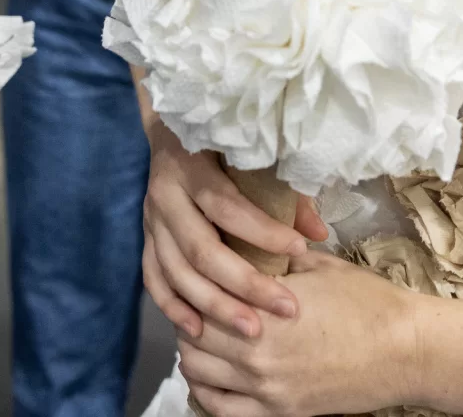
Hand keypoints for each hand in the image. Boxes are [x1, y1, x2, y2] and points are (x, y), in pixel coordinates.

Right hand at [142, 117, 328, 339]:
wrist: (170, 131)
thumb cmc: (222, 145)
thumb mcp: (252, 155)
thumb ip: (284, 192)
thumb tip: (317, 234)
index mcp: (190, 167)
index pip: (225, 206)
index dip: (262, 232)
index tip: (300, 251)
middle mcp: (165, 196)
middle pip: (201, 249)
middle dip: (244, 284)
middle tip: (285, 309)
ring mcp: (150, 221)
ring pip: (177, 272)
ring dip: (214, 305)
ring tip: (252, 330)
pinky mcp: (145, 239)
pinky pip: (154, 279)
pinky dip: (174, 307)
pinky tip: (198, 330)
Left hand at [177, 247, 418, 416]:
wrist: (405, 351)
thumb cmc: (368, 303)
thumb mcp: (316, 265)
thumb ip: (272, 258)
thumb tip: (245, 245)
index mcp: (263, 307)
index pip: (202, 294)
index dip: (195, 281)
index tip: (199, 273)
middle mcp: (256, 351)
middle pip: (192, 333)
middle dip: (191, 315)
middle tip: (199, 303)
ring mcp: (265, 387)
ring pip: (197, 371)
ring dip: (194, 352)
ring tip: (205, 337)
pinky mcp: (279, 412)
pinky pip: (219, 410)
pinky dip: (205, 393)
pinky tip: (212, 376)